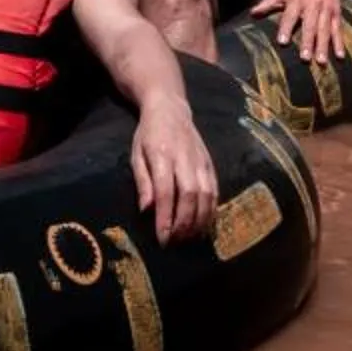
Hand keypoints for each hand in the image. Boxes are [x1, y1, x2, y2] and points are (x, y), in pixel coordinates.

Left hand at [130, 102, 217, 245]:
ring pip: (206, 195)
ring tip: (190, 239)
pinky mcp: (211, 164)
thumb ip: (142, 182)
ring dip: (199, 221)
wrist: (170, 108)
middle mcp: (185, 158)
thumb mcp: (136, 154)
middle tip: (176, 242)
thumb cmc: (148, 134)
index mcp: (162, 154)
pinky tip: (204, 225)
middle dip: (184, 223)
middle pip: (190, 196)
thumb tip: (146, 210)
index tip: (162, 238)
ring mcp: (201, 161)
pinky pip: (215, 191)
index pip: (165, 191)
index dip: (165, 217)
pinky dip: (211, 211)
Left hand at [252, 0, 345, 62]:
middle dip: (308, 42)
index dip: (286, 28)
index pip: (290, 15)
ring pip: (325, 29)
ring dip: (324, 46)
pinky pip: (338, 30)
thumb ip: (268, 3)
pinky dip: (339, 43)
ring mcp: (326, 9)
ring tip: (321, 62)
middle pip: (310, 25)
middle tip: (305, 58)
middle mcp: (313, 4)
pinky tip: (339, 56)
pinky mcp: (336, 14)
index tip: (282, 42)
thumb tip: (252, 13)